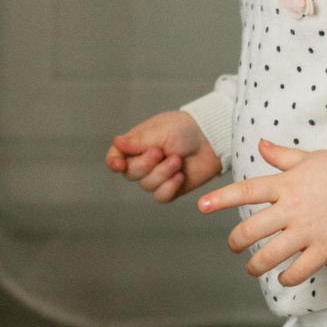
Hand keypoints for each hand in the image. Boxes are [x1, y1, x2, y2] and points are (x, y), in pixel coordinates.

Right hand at [106, 110, 222, 203]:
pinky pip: (161, 196)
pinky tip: (180, 175)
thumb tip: (116, 142)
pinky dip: (170, 187)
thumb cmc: (185, 129)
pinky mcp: (170, 189)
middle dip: (145, 165)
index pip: (115, 157)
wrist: (211, 140)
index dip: (114, 162)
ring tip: (177, 160)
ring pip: (146, 186)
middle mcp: (143, 162)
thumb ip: (138, 141)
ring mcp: (156, 177)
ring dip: (162, 173)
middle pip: (130, 174)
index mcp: (136, 145)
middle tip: (161, 152)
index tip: (119, 165)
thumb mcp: (160, 131)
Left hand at [199, 140, 326, 285]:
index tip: (201, 206)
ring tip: (252, 268)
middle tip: (233, 246)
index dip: (221, 199)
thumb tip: (260, 145)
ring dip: (255, 266)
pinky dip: (287, 278)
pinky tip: (283, 279)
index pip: (246, 191)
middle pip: (251, 230)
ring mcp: (308, 230)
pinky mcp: (325, 247)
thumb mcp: (308, 158)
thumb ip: (281, 156)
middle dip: (236, 242)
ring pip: (270, 255)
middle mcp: (291, 209)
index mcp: (285, 185)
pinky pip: (300, 270)